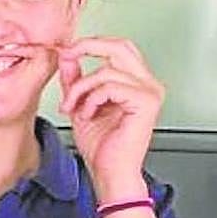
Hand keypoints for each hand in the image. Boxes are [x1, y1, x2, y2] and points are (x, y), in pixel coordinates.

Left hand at [58, 37, 163, 200]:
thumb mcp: (80, 105)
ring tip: (74, 108)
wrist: (109, 172)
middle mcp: (147, 84)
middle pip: (121, 46)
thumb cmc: (101, 147)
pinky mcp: (146, 102)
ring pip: (107, 70)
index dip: (91, 44)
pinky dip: (91, 100)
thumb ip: (76, 80)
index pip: (118, 48)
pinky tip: (88, 115)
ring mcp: (150, 92)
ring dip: (81, 88)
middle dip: (88, 46)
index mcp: (136, 83)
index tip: (66, 51)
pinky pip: (110, 86)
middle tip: (67, 55)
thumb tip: (67, 56)